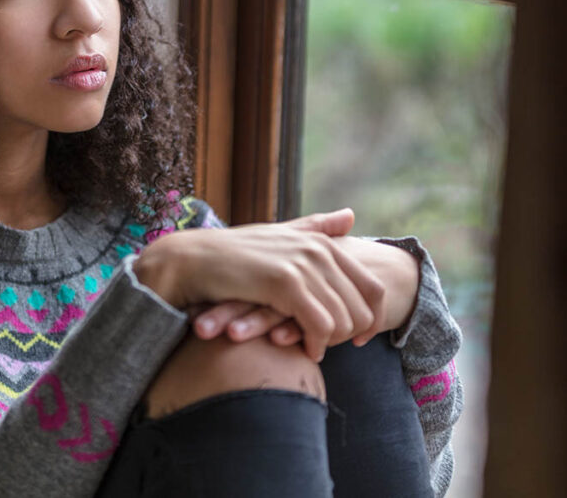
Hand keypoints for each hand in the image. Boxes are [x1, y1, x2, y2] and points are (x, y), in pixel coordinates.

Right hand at [192, 236, 421, 347]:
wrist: (193, 260)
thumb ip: (316, 228)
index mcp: (322, 243)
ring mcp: (303, 265)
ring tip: (314, 349)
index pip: (373, 287)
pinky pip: (320, 325)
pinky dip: (316, 344)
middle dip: (352, 335)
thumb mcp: (281, 236)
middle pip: (363, 308)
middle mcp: (319, 250)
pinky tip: (305, 351)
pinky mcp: (285, 284)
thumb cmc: (234, 254)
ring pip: (343, 320)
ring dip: (332, 343)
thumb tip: (351, 215)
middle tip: (332, 348)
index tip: (360, 339)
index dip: (372, 319)